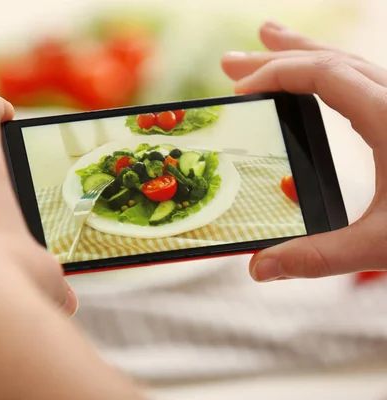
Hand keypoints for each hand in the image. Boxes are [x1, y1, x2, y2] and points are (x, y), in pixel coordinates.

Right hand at [222, 20, 386, 280]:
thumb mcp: (385, 244)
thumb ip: (319, 256)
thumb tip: (260, 268)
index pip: (323, 75)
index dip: (276, 75)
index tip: (239, 90)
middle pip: (331, 59)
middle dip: (278, 56)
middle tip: (232, 61)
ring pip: (351, 65)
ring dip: (304, 55)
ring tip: (269, 41)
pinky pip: (365, 81)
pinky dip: (331, 73)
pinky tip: (321, 85)